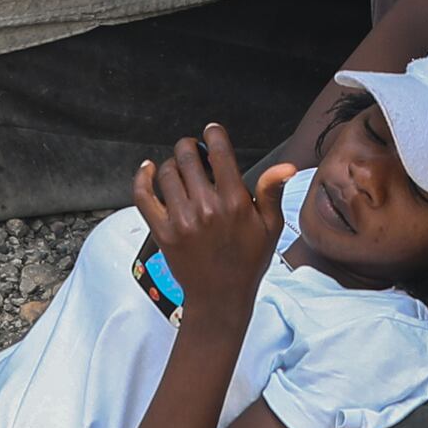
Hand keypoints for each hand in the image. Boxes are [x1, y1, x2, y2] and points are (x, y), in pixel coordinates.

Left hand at [132, 124, 274, 322]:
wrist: (220, 296)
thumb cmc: (247, 261)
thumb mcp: (270, 227)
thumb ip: (272, 192)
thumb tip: (286, 166)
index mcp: (234, 202)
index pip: (220, 153)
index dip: (213, 135)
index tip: (211, 131)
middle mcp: (206, 208)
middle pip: (188, 157)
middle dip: (190, 146)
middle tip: (193, 150)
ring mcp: (181, 220)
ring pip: (166, 173)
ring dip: (172, 164)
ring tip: (180, 170)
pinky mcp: (162, 232)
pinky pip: (144, 196)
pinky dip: (142, 178)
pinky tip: (148, 170)